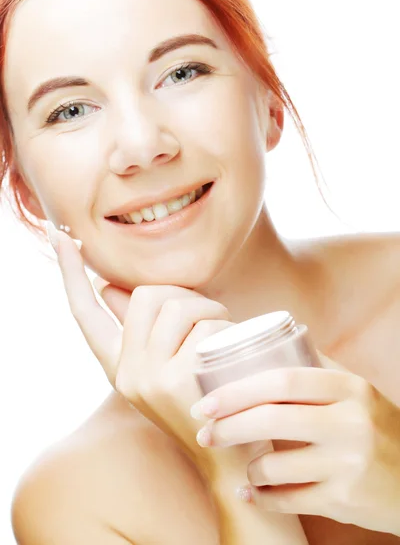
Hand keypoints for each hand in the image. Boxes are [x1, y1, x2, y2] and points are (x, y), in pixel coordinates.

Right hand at [52, 228, 232, 464]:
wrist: (230, 458)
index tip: (57, 236)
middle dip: (187, 295)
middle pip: (149, 295)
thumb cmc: (205, 399)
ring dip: (212, 311)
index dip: (69, 272)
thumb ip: (144, 328)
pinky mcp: (175, 382)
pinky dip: (227, 331)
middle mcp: (126, 372)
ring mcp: (147, 378)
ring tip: (224, 336)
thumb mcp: (166, 364)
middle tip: (209, 317)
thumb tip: (112, 287)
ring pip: (179, 305)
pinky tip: (233, 358)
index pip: (84, 311)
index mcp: (119, 364)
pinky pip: (205, 328)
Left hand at [191, 364, 399, 534]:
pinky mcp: (346, 501)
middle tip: (205, 432)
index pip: (283, 380)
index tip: (207, 400)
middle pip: (271, 420)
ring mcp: (349, 464)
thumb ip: (319, 368)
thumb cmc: (378, 428)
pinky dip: (262, 497)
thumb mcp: (358, 391)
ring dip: (249, 467)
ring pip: (275, 464)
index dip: (237, 390)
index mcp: (350, 388)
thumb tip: (270, 343)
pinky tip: (250, 492)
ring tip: (244, 465)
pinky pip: (288, 500)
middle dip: (228, 427)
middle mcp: (352, 423)